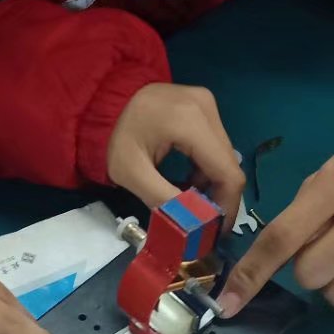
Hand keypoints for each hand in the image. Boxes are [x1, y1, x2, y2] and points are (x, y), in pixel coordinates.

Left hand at [107, 83, 247, 224]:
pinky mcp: (204, 106)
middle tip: (202, 219)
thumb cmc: (113, 138)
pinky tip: (190, 179)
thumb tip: (195, 225)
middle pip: (229, 163)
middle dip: (219, 196)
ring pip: (224, 155)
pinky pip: (216, 144)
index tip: (216, 230)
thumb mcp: (132, 174)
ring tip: (192, 200)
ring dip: (213, 182)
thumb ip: (165, 200)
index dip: (228, 205)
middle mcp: (206, 107)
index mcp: (190, 121)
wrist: (104, 103)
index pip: (227, 172)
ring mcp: (207, 103)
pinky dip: (207, 167)